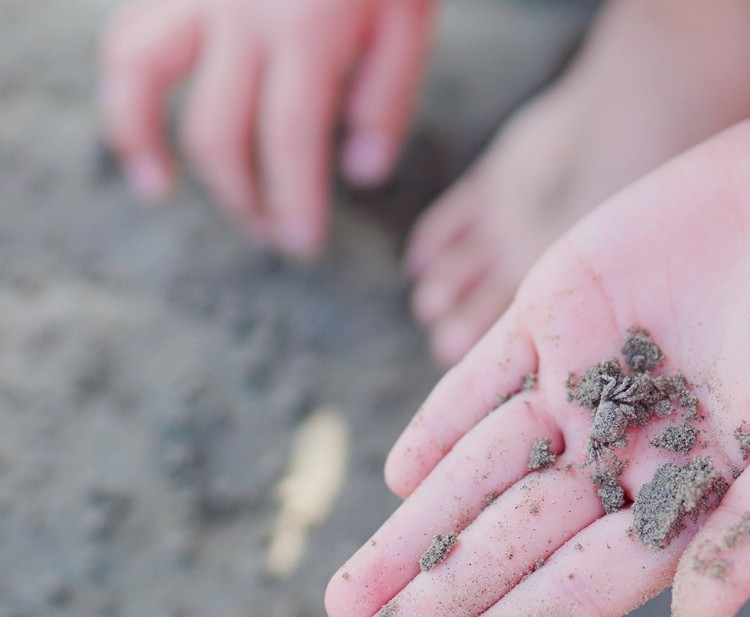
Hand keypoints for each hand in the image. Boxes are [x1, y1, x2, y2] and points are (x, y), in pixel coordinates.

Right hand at [100, 0, 432, 256]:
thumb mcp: (411, 17)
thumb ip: (389, 95)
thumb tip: (362, 172)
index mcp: (309, 30)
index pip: (290, 143)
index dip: (294, 204)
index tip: (304, 244)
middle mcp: (241, 14)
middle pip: (220, 132)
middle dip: (245, 197)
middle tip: (272, 230)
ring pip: (143, 81)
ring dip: (156, 148)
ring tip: (166, 191)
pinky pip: (128, 37)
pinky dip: (123, 88)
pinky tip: (142, 130)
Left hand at [325, 115, 749, 616]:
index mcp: (678, 498)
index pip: (576, 588)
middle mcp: (615, 452)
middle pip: (505, 543)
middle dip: (430, 605)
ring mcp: (576, 383)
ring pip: (476, 471)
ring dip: (410, 531)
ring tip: (345, 599)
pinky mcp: (552, 311)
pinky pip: (481, 377)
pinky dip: (438, 422)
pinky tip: (398, 476)